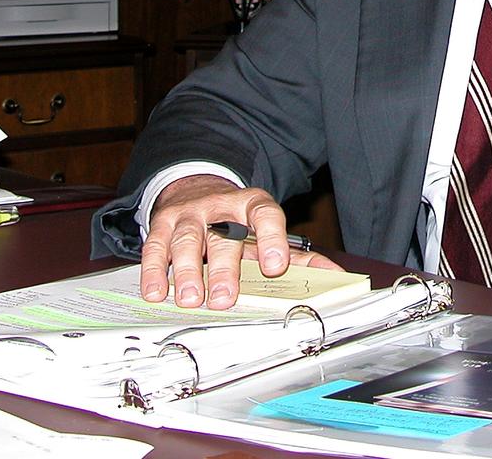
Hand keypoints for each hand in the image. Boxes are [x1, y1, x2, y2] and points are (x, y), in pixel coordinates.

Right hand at [139, 174, 340, 309]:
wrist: (197, 191)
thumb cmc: (238, 222)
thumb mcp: (267, 233)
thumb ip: (300, 256)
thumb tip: (337, 275)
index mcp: (254, 206)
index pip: (267, 215)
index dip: (272, 238)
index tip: (275, 264)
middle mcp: (222, 207)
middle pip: (224, 235)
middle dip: (224, 268)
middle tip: (225, 298)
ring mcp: (191, 214)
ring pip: (188, 240)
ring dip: (188, 271)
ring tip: (191, 300)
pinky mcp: (163, 223)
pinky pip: (155, 246)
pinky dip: (155, 270)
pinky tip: (156, 292)